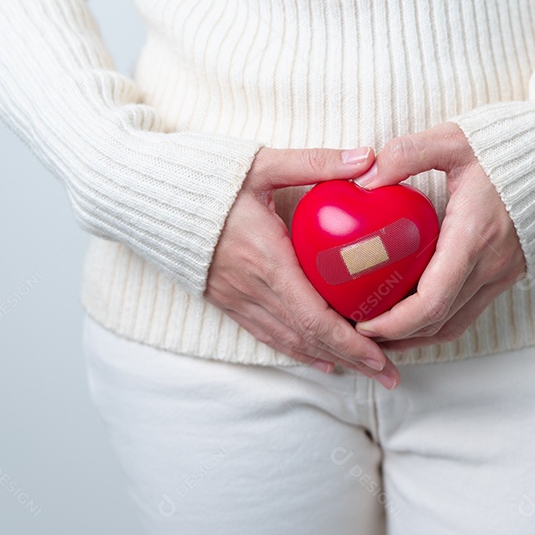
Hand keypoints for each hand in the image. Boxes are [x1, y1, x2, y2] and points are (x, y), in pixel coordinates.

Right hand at [204, 146, 401, 388]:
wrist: (144, 194)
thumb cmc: (204, 176)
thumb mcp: (264, 163)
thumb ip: (317, 162)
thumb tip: (370, 158)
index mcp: (267, 260)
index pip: (314, 316)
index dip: (350, 342)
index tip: (382, 355)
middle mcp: (252, 288)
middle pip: (309, 338)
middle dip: (353, 360)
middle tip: (390, 376)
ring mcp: (237, 298)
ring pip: (290, 341)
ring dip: (331, 360)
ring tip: (367, 372)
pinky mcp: (226, 299)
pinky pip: (268, 334)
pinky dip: (299, 350)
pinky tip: (323, 360)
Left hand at [352, 123, 525, 349]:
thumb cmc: (509, 145)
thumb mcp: (453, 139)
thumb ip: (406, 154)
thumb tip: (364, 179)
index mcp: (474, 238)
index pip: (431, 302)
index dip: (394, 323)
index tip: (363, 323)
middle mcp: (492, 265)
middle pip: (439, 323)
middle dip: (397, 336)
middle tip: (358, 331)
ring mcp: (504, 273)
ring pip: (456, 324)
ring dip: (418, 335)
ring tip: (382, 332)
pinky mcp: (509, 272)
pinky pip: (469, 309)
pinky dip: (439, 319)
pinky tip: (413, 310)